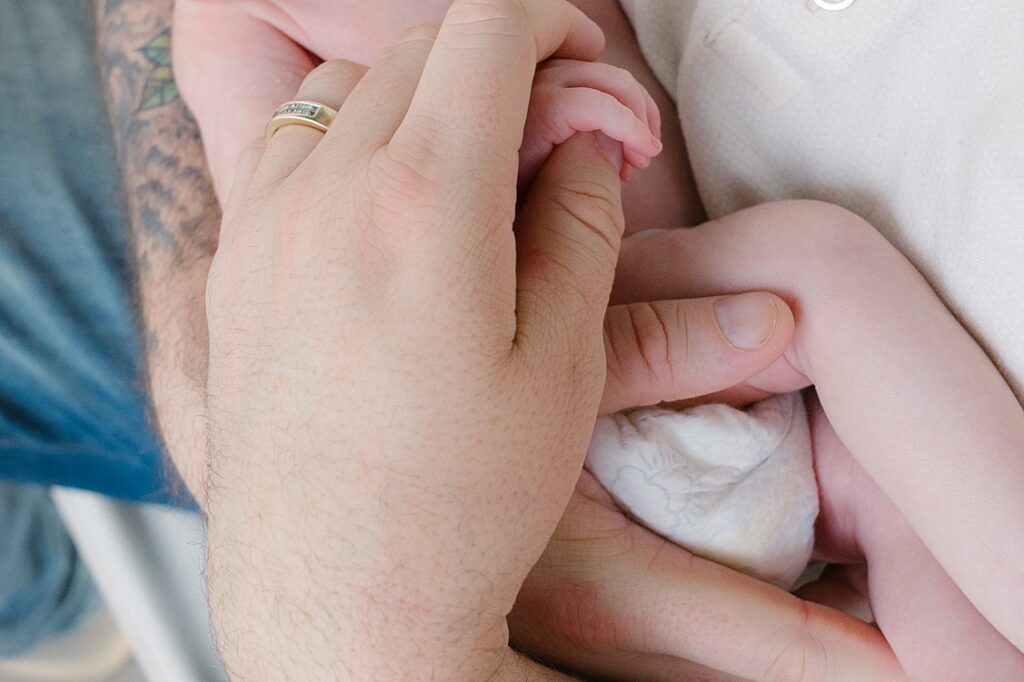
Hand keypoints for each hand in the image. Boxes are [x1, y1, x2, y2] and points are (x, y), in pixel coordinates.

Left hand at [202, 2, 664, 676]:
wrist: (339, 597)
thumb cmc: (462, 501)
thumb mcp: (563, 362)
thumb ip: (580, 221)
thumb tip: (582, 142)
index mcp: (421, 203)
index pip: (483, 30)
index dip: (550, 20)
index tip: (581, 59)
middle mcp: (324, 194)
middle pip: (417, 53)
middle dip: (497, 65)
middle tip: (547, 135)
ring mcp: (263, 228)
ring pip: (345, 91)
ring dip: (418, 99)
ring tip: (467, 174)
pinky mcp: (234, 269)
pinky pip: (286, 152)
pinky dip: (347, 140)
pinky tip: (385, 207)